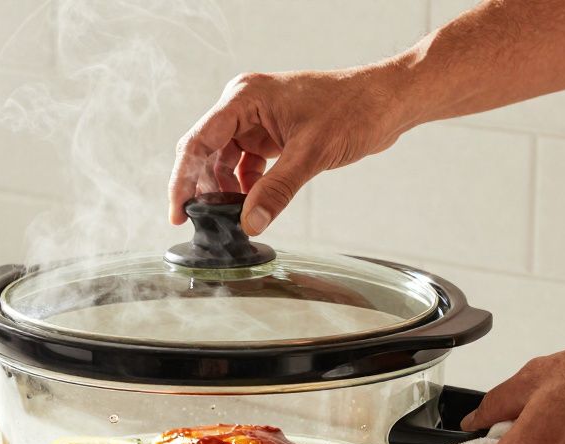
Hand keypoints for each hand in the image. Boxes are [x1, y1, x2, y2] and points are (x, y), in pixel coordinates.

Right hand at [168, 64, 414, 234]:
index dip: (183, 180)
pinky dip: (245, 186)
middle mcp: (243, 104)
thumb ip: (276, 191)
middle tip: (202, 224)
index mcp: (244, 97)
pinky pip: (245, 163)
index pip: (198, 142)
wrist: (386, 102)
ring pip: (223, 161)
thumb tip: (249, 224)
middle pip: (205, 152)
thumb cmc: (353, 110)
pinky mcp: (270, 132)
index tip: (178, 214)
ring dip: (225, 190)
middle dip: (202, 189)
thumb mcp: (311, 154)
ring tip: (231, 219)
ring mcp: (256, 118)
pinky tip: (251, 205)